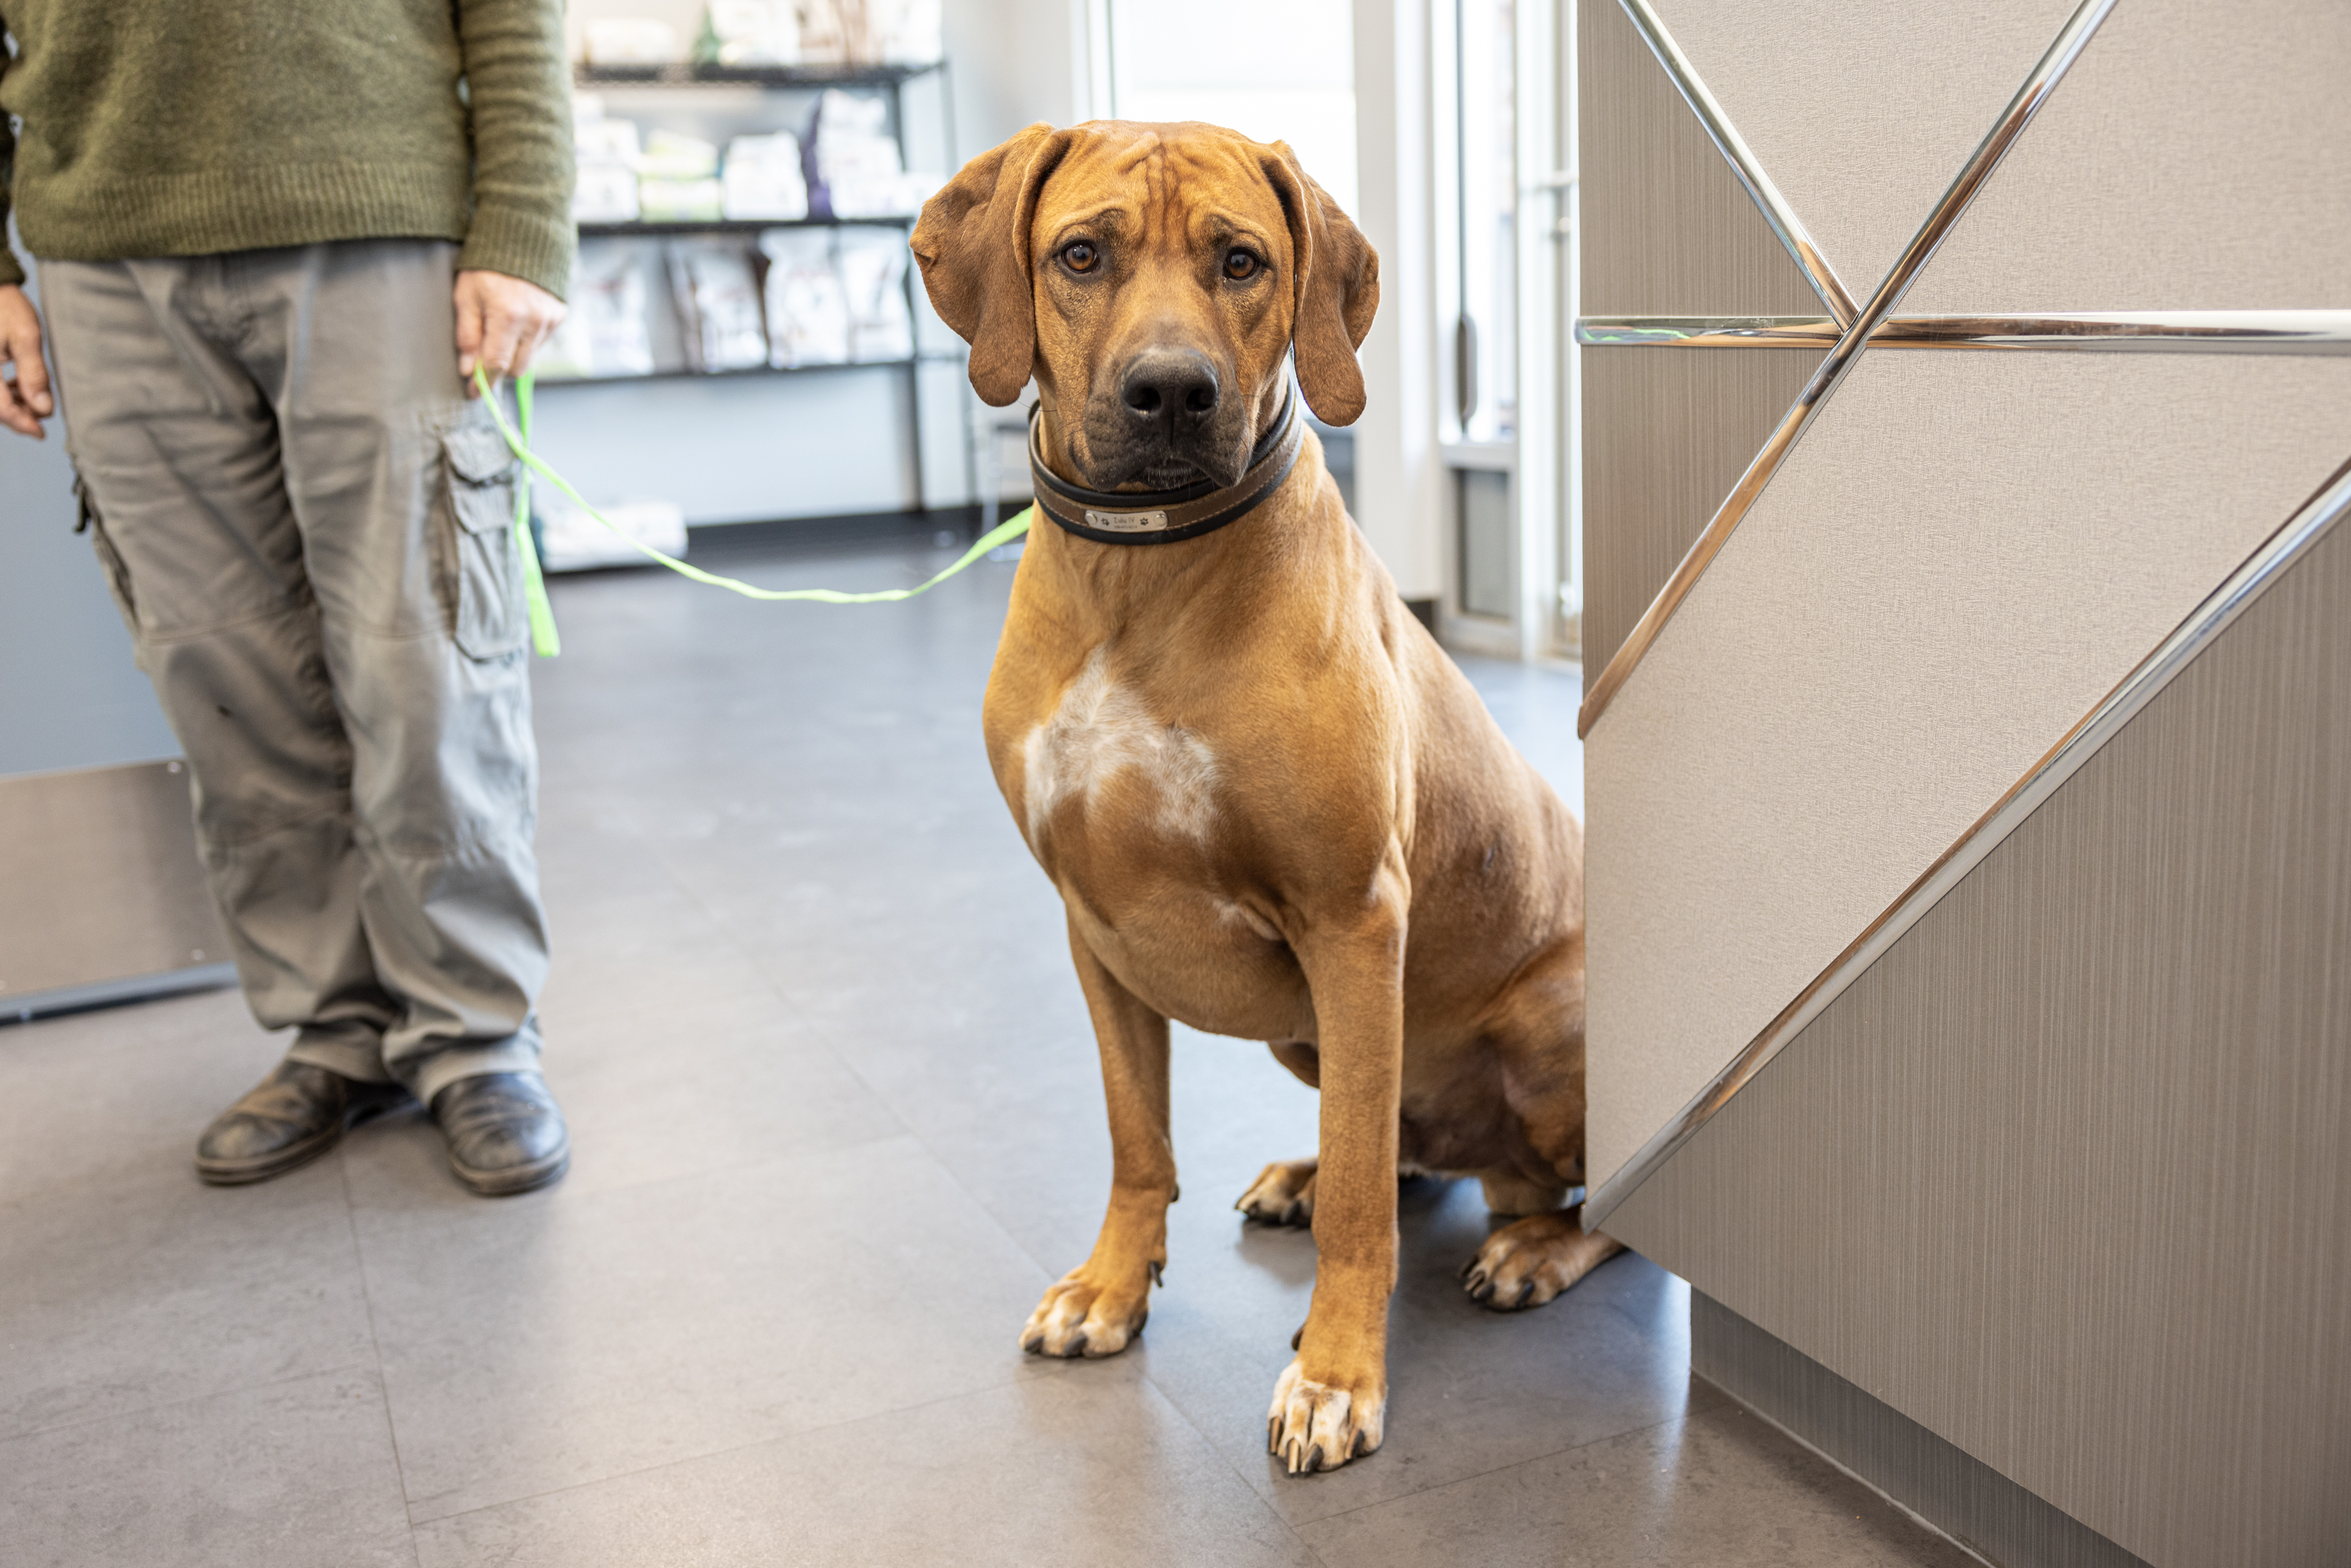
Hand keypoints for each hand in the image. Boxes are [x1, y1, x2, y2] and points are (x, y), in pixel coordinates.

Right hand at [0, 284, 55, 438]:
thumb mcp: (26, 337)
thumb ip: (34, 374)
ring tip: (33, 397)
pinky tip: (18, 385)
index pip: (2, 408)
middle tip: (41, 416)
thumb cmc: (4, 305)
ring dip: (11, 403)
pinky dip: (3, 390)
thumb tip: (44, 408)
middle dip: (18, 415)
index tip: (41, 433)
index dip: (23, 423)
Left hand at [454, 270, 566, 393]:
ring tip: (500, 333)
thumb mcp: (467, 295)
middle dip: (499, 369)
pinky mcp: (559, 316)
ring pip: (530, 358)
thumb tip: (468, 369)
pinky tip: (517, 321)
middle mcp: (534, 321)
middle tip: (482, 359)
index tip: (473, 393)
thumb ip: (468, 334)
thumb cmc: (486, 265)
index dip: (483, 382)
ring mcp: (550, 319)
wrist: (522, 237)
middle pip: (516, 368)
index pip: (496, 363)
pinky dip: (526, 341)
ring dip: (513, 355)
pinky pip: (540, 343)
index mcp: (508, 315)